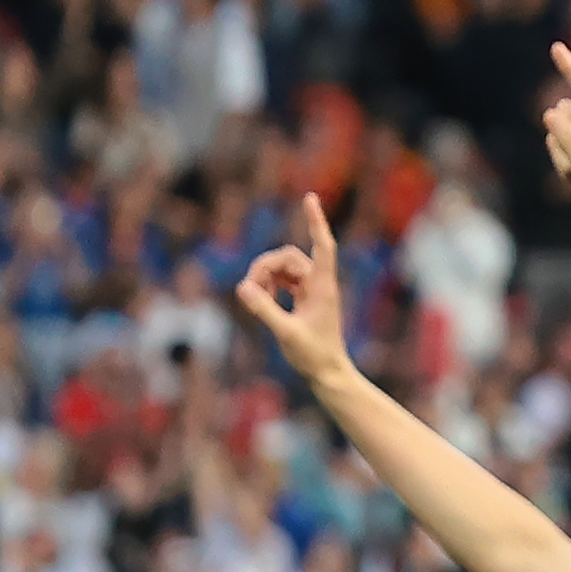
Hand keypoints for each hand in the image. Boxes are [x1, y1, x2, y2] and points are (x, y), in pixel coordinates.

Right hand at [231, 198, 351, 386]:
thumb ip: (263, 309)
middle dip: (266, 266)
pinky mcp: (304, 300)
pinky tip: (261, 299)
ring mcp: (312, 291)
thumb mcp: (285, 333)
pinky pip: (282, 280)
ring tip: (255, 299)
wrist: (328, 374)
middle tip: (251, 291)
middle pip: (289, 257)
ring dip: (264, 277)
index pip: (322, 247)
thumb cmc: (313, 356)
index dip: (315, 222)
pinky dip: (268, 286)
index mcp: (323, 288)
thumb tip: (242, 287)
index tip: (310, 198)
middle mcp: (319, 285)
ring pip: (283, 268)